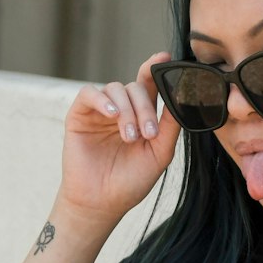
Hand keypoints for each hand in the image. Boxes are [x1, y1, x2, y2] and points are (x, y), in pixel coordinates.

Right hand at [55, 52, 180, 226]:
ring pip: (115, 89)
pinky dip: (102, 100)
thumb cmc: (131, 181)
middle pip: (135, 87)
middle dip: (145, 107)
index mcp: (141, 115)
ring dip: (126, 110)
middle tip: (148, 133)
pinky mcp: (79, 115)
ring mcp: (100, 111)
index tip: (164, 58)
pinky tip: (112, 115)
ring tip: (130, 137)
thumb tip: (182, 97)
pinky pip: (89, 94)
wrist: (102, 203)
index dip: (156, 68)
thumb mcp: (159, 152)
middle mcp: (121, 109)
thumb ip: (170, 125)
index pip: (150, 84)